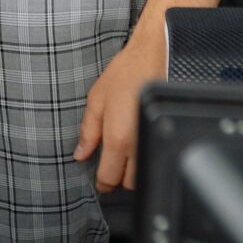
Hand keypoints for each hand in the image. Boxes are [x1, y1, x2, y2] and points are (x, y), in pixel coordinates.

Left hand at [73, 28, 163, 192]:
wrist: (152, 57)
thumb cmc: (124, 74)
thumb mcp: (96, 100)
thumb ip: (88, 132)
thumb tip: (80, 154)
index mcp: (118, 138)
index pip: (109, 179)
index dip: (102, 184)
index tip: (99, 182)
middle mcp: (137, 144)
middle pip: (128, 184)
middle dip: (117, 179)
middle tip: (109, 165)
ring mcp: (152, 140)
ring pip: (143, 176)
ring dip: (132, 173)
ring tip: (122, 158)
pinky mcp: (162, 134)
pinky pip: (153, 159)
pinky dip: (144, 161)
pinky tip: (136, 149)